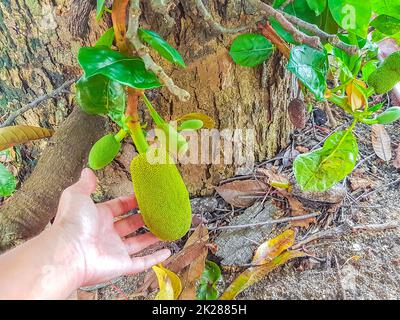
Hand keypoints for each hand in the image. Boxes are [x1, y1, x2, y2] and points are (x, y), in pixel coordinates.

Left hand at [52, 168, 170, 287]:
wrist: (68, 253)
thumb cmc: (71, 224)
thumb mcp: (77, 195)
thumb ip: (85, 184)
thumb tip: (87, 171)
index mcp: (98, 217)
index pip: (119, 207)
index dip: (132, 201)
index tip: (145, 195)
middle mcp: (107, 234)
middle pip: (130, 225)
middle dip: (144, 218)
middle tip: (158, 211)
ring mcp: (115, 251)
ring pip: (138, 243)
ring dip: (152, 236)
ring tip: (166, 228)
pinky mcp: (122, 265)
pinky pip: (142, 262)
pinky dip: (156, 258)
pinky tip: (167, 251)